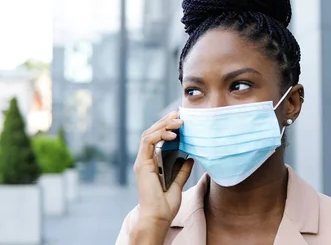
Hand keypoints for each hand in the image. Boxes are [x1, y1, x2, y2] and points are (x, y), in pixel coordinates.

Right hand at [133, 111, 193, 229]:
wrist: (158, 217)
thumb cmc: (165, 204)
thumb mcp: (177, 183)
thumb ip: (182, 170)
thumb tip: (189, 157)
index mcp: (151, 163)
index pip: (156, 138)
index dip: (167, 126)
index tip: (180, 119)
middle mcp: (145, 160)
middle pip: (152, 132)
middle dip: (166, 121)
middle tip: (179, 113)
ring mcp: (142, 161)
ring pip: (149, 134)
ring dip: (164, 125)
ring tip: (179, 121)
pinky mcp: (142, 164)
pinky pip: (148, 142)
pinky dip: (160, 135)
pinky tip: (173, 135)